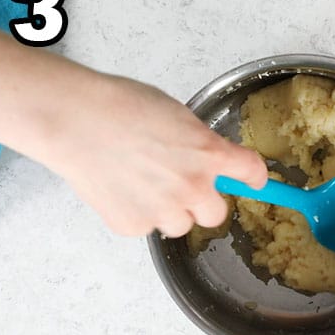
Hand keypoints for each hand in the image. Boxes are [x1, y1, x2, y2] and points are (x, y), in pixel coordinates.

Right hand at [0, 28, 266, 237]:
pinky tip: (122, 190)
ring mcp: (163, 209)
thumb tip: (204, 155)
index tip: (256, 181)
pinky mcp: (132, 225)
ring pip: (180, 224)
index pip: (251, 172)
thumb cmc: (123, 107)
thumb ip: (199, 142)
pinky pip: (146, 227)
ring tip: (145, 185)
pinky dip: (137, 214)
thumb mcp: (179, 116)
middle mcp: (193, 186)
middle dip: (204, 201)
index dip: (255, 178)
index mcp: (210, 154)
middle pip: (216, 213)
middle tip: (184, 186)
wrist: (78, 121)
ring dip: (170, 211)